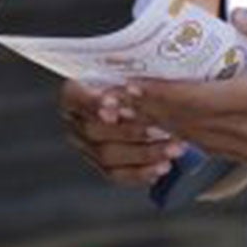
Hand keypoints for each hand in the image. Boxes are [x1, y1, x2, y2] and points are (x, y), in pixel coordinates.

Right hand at [59, 78, 183, 186]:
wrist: (159, 105)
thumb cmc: (147, 83)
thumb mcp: (143, 72)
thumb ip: (138, 80)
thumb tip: (138, 88)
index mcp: (77, 91)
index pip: (74, 95)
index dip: (92, 102)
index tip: (115, 104)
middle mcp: (77, 121)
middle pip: (93, 130)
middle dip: (129, 130)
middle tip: (159, 129)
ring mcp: (88, 147)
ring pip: (107, 156)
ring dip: (144, 152)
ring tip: (172, 147)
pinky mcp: (105, 166)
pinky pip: (119, 175)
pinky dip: (143, 171)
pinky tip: (164, 164)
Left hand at [128, 10, 246, 172]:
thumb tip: (239, 14)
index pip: (191, 98)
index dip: (157, 92)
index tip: (130, 81)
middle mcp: (243, 130)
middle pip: (182, 121)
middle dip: (147, 109)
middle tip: (116, 97)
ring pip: (192, 138)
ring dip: (161, 125)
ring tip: (134, 111)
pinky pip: (209, 148)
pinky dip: (184, 137)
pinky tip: (173, 129)